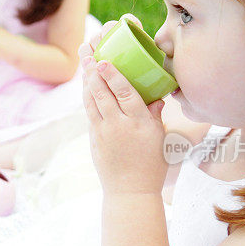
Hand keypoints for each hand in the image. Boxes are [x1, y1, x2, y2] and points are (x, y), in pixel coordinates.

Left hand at [80, 17, 167, 196]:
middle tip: (88, 53)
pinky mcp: (94, 139)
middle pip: (103, 94)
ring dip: (87, 81)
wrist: (130, 192)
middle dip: (94, 72)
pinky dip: (87, 97)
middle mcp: (119, 126)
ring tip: (84, 61)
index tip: (104, 62)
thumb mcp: (161, 139)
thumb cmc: (152, 165)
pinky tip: (86, 85)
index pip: (125, 95)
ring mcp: (103, 133)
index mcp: (140, 124)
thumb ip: (155, 117)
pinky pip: (89, 113)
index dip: (113, 77)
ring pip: (92, 102)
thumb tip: (156, 98)